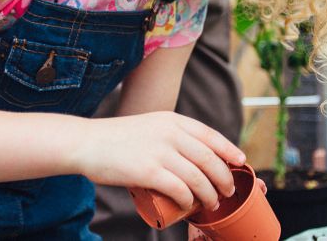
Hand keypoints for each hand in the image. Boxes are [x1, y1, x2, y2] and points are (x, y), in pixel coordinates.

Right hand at [70, 111, 245, 211]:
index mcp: (172, 120)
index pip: (210, 135)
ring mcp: (160, 152)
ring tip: (211, 203)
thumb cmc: (116, 139)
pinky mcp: (148, 171)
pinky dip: (189, 201)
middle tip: (226, 191)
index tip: (240, 161)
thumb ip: (170, 134)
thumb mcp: (150, 125)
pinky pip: (179, 190)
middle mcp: (170, 133)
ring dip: (210, 194)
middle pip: (209, 159)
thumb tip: (192, 156)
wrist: (86, 143)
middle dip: (224, 178)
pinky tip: (189, 206)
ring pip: (198, 177)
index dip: (229, 149)